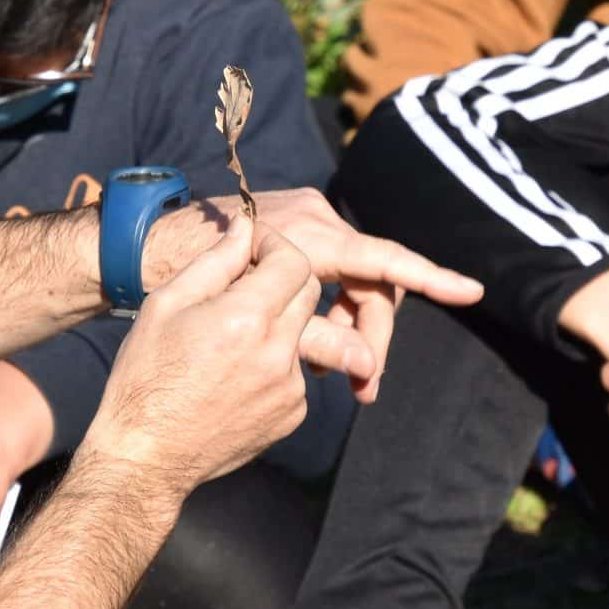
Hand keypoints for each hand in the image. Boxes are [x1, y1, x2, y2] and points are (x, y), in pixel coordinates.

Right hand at [85, 218, 317, 507]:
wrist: (147, 455)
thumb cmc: (146, 375)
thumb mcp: (167, 304)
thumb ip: (216, 260)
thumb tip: (246, 227)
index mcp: (246, 318)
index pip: (294, 261)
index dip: (276, 246)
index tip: (254, 248)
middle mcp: (278, 352)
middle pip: (307, 293)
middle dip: (281, 279)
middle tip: (243, 285)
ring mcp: (290, 388)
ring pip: (300, 332)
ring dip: (276, 322)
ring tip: (230, 339)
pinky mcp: (292, 414)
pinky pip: (295, 370)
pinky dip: (273, 361)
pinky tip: (233, 374)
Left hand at [146, 187, 482, 402]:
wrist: (138, 245)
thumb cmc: (179, 275)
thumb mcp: (242, 313)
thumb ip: (308, 337)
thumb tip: (363, 364)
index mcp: (305, 231)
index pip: (377, 259)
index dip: (428, 277)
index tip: (470, 291)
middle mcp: (313, 220)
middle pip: (367, 282)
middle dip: (372, 335)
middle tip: (363, 387)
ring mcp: (306, 226)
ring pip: (350, 285)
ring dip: (350, 331)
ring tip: (337, 378)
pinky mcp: (295, 239)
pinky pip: (330, 280)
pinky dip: (328, 316)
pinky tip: (313, 352)